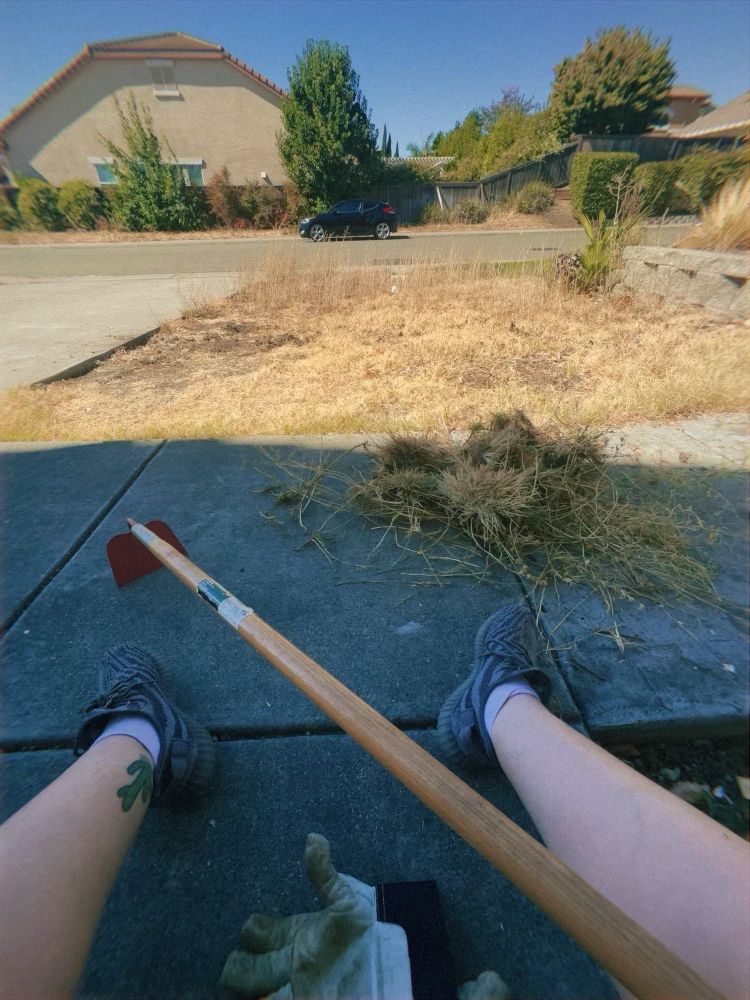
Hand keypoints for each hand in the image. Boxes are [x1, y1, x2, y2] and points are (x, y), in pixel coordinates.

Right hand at [220, 833, 410, 998]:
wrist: (383, 969)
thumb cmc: (365, 932)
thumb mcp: (347, 901)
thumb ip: (326, 875)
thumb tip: (313, 837)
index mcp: (292, 933)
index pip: (254, 931)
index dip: (252, 929)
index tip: (255, 928)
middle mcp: (285, 960)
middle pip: (244, 964)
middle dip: (239, 966)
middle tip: (245, 966)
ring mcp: (289, 985)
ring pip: (249, 985)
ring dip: (245, 983)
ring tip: (250, 978)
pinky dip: (260, 999)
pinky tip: (263, 995)